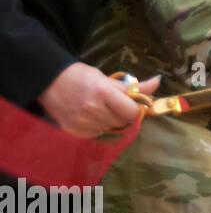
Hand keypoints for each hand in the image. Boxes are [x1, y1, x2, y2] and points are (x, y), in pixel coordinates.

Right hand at [37, 63, 159, 135]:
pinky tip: (93, 117)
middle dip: (124, 116)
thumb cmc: (81, 77)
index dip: (134, 109)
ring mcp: (81, 122)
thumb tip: (158, 82)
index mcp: (103, 93)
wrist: (49, 82)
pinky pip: (97, 135)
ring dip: (112, 123)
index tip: (131, 104)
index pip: (131, 111)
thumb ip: (134, 86)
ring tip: (103, 110)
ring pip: (111, 130)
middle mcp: (92, 109)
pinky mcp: (73, 131)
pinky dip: (99, 128)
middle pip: (122, 122)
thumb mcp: (107, 79)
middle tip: (116, 106)